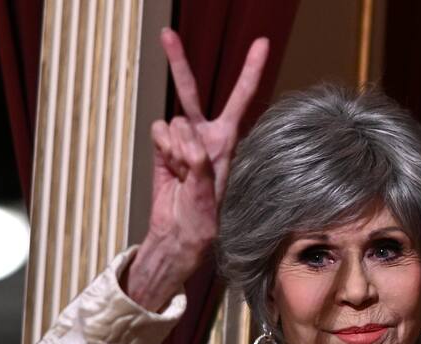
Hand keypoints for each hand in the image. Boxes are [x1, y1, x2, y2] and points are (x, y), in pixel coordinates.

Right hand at [127, 29, 268, 310]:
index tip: (261, 43)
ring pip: (172, 120)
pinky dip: (163, 150)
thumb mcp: (209, 196)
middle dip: (177, 62)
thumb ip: (199, 165)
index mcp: (227, 142)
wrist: (179, 233)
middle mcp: (205, 135)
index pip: (241, 99)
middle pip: (191, 91)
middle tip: (166, 34)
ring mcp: (182, 140)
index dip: (250, 71)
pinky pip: (158, 133)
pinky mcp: (163, 148)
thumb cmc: (205, 220)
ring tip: (183, 173)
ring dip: (175, 147)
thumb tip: (187, 142)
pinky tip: (172, 170)